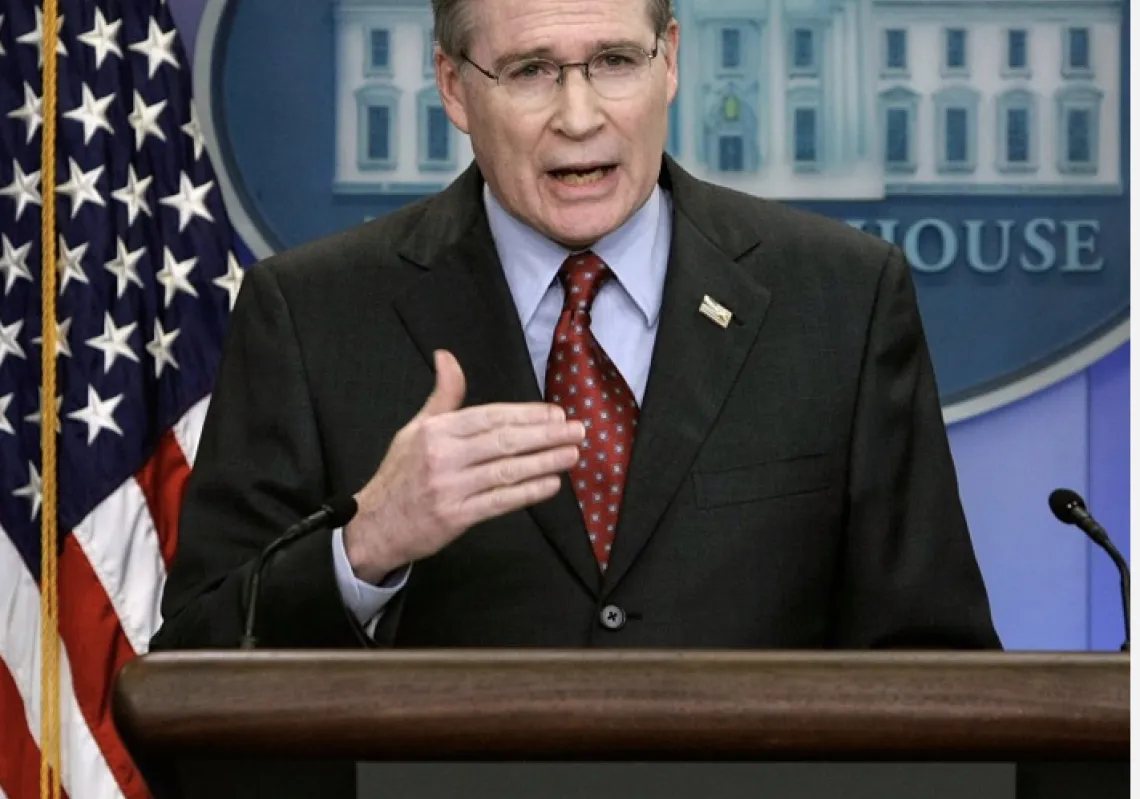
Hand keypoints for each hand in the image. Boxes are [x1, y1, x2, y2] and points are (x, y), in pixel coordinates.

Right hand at [343, 349, 584, 582]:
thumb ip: (442, 396)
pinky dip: (528, 492)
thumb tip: (446, 356)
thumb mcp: (415, 429)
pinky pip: (500, 501)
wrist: (374, 525)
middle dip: (545, 435)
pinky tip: (551, 484)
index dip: (526, 414)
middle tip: (577, 431)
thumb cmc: (401, 475)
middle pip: (504, 441)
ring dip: (544, 461)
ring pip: (506, 470)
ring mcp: (450, 487)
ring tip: (573, 454)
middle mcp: (443, 455)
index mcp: (436, 430)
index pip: (490, 416)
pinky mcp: (456, 517)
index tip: (556, 413)